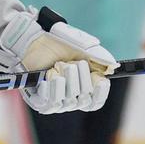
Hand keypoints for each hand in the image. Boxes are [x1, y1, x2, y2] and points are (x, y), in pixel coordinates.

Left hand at [0, 7, 118, 113]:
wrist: (31, 40)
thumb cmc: (56, 42)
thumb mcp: (81, 46)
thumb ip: (97, 55)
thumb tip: (112, 66)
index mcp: (81, 87)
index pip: (95, 102)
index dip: (100, 93)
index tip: (101, 79)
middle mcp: (69, 97)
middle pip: (84, 101)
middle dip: (82, 80)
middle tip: (74, 63)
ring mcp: (55, 101)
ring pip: (70, 103)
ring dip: (68, 82)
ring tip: (61, 65)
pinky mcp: (39, 102)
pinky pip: (52, 103)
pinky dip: (54, 89)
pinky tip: (52, 76)